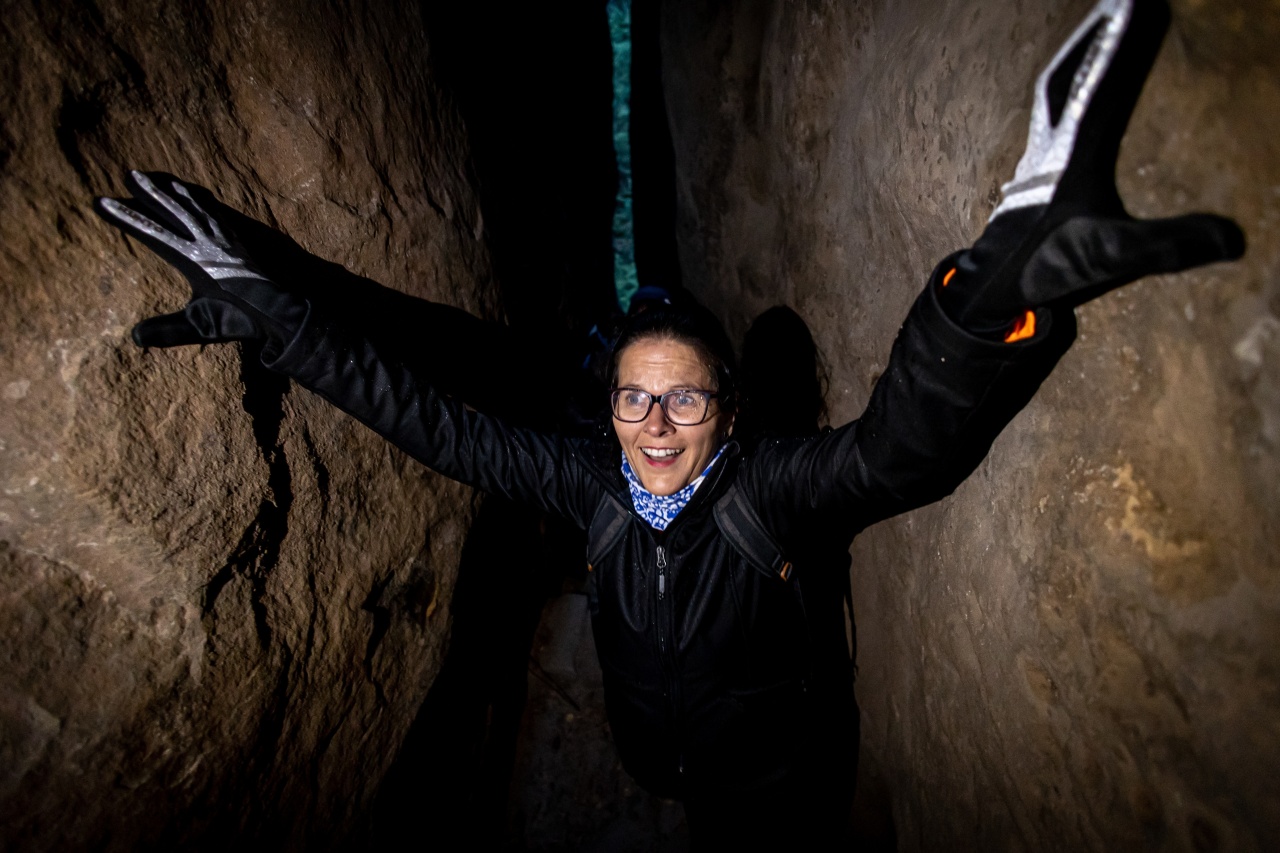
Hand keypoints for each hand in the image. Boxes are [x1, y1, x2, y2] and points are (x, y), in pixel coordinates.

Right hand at [95, 171, 308, 352]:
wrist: (281, 309)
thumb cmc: (241, 318)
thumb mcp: (201, 326)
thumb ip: (168, 330)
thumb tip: (136, 337)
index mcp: (192, 259)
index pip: (150, 232)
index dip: (125, 216)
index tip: (100, 201)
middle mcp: (207, 242)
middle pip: (173, 210)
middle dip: (150, 193)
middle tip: (130, 174)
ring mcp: (225, 238)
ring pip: (196, 207)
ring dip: (176, 192)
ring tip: (160, 179)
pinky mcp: (240, 239)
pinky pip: (217, 214)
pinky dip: (203, 202)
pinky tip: (199, 196)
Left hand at [939, 0, 1244, 340]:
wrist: (990, 285)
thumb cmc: (1044, 268)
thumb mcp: (1111, 257)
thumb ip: (1169, 245)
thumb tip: (1231, 238)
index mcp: (1071, 154)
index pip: (1100, 84)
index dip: (1123, 41)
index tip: (1140, 0)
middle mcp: (1049, 145)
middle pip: (1071, 74)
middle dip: (1097, 35)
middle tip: (1122, 0)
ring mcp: (1036, 155)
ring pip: (1057, 90)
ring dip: (1082, 55)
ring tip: (1103, 29)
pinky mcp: (1033, 169)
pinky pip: (1052, 110)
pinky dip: (1070, 84)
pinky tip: (1078, 89)